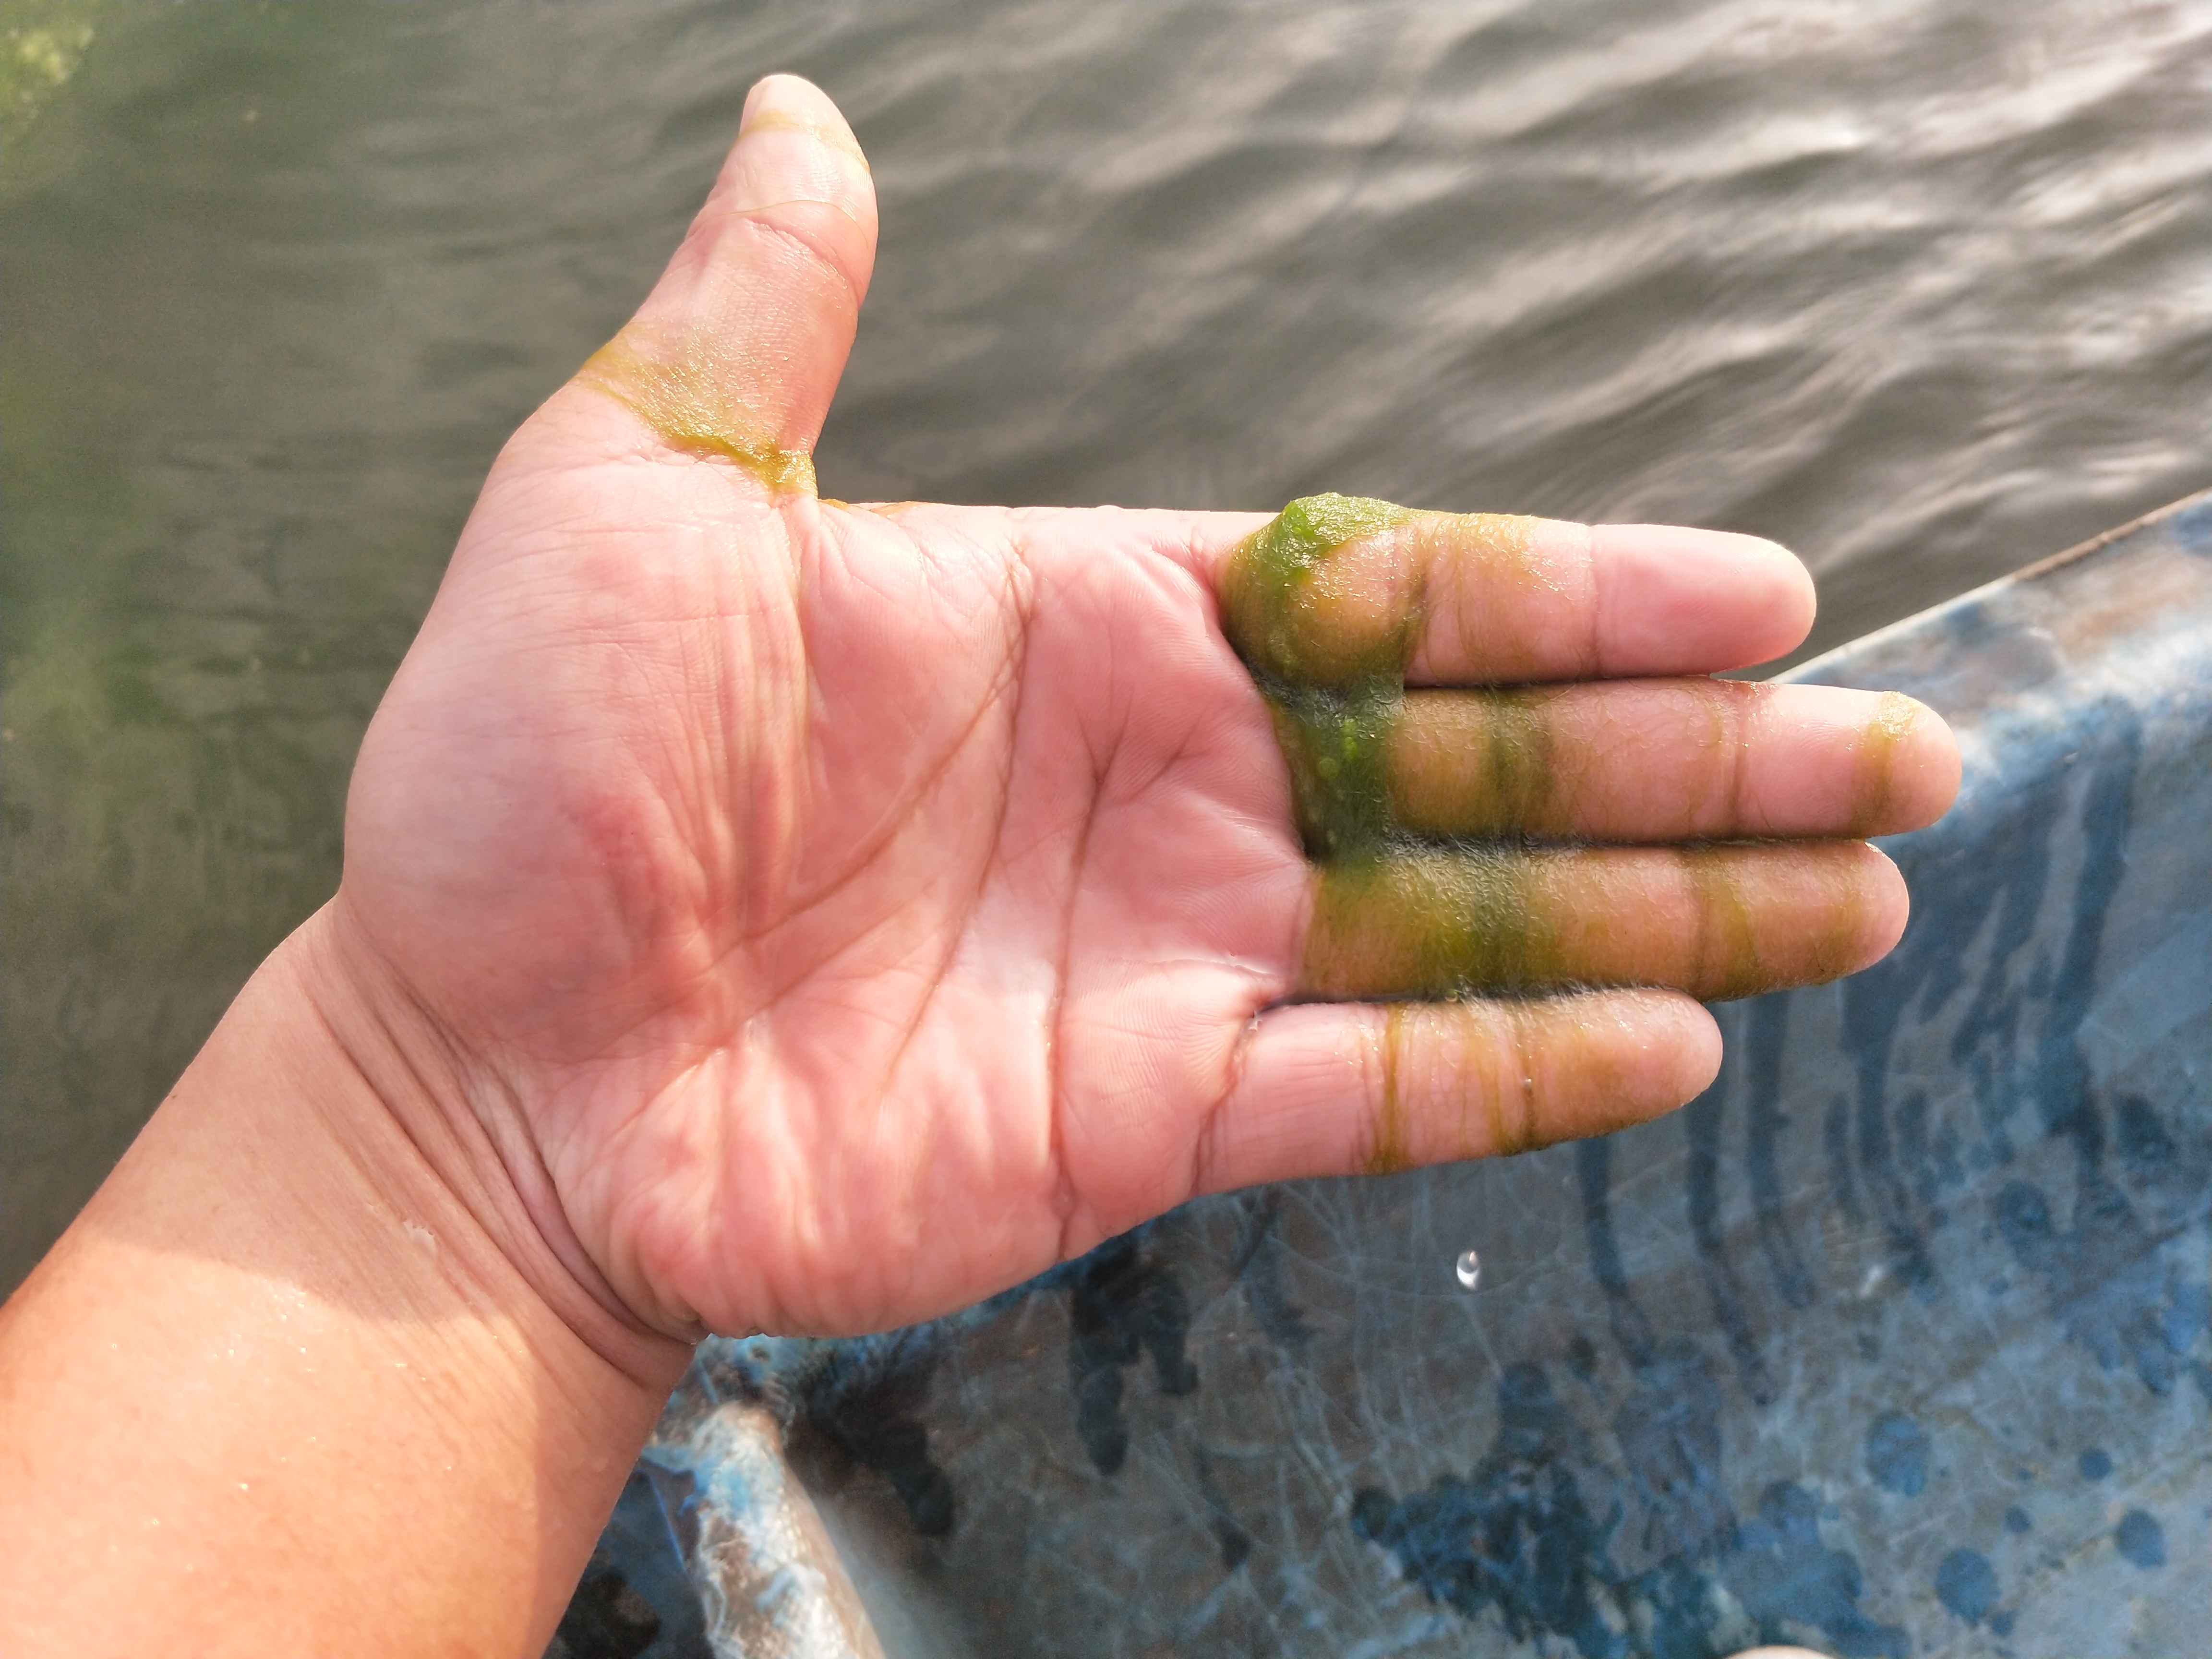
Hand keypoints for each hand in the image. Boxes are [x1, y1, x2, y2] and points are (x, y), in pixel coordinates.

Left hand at [333, 76, 1957, 1344]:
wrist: (474, 1052)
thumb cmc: (523, 771)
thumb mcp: (638, 491)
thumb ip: (768, 318)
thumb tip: (806, 116)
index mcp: (1089, 627)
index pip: (1393, 592)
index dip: (1584, 595)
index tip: (1761, 599)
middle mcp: (1165, 789)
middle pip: (1486, 756)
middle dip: (1699, 760)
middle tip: (1897, 757)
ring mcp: (1169, 959)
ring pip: (1471, 925)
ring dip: (1671, 910)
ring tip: (1858, 896)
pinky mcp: (1146, 1115)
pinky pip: (1372, 1089)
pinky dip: (1520, 1067)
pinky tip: (1674, 1037)